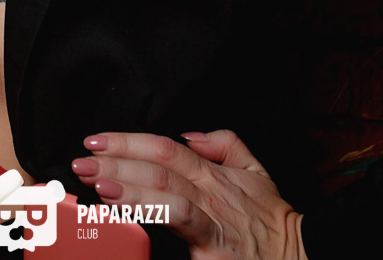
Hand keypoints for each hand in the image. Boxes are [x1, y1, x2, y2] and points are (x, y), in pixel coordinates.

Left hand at [71, 129, 306, 258]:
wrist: (298, 257)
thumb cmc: (270, 220)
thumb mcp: (254, 170)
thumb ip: (223, 143)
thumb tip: (189, 134)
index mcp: (212, 174)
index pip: (164, 148)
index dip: (128, 141)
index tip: (96, 140)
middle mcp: (209, 195)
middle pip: (158, 169)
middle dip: (117, 163)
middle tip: (84, 161)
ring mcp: (210, 225)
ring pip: (168, 198)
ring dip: (132, 190)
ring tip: (100, 186)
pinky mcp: (212, 254)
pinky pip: (180, 234)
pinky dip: (154, 224)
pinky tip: (129, 224)